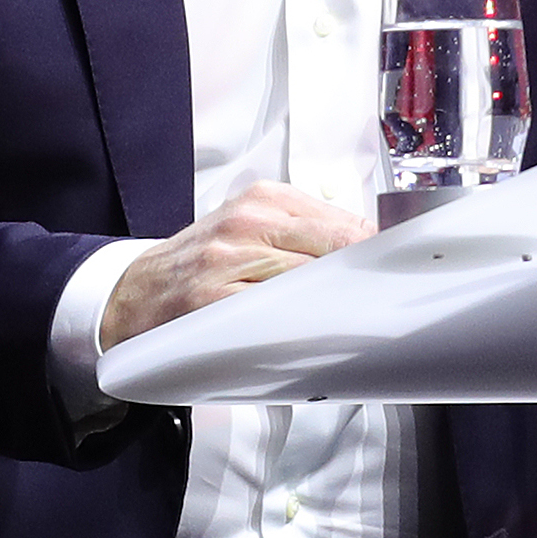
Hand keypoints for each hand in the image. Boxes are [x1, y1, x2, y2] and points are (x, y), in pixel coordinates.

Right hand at [98, 181, 372, 349]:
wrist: (132, 293)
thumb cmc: (201, 265)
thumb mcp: (252, 231)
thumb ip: (306, 236)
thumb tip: (372, 253)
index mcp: (265, 199)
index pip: (346, 222)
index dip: (379, 252)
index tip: (405, 271)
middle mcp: (248, 221)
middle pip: (336, 248)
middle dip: (366, 279)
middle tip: (389, 304)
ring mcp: (230, 260)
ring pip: (310, 280)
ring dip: (339, 306)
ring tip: (357, 325)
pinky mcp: (214, 299)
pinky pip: (274, 315)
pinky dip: (301, 328)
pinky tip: (316, 338)